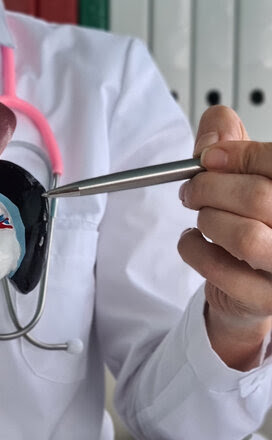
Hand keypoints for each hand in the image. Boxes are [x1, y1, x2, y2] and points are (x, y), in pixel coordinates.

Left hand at [178, 105, 271, 369]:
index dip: (237, 155)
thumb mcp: (249, 177)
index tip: (206, 158)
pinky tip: (191, 242)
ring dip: (207, 221)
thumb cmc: (258, 224)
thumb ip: (233, 145)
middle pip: (258, 196)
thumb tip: (215, 124)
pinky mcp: (267, 299)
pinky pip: (221, 271)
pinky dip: (194, 251)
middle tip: (191, 191)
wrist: (254, 287)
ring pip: (244, 236)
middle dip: (210, 188)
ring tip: (199, 218)